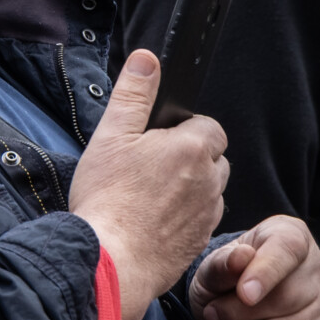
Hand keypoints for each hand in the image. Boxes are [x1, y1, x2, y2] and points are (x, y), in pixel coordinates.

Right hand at [68, 51, 228, 319]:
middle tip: (150, 168)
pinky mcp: (199, 242)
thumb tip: (147, 59)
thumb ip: (133, 94)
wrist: (111, 261)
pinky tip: (155, 222)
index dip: (184, 130)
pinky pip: (202, 220)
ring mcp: (207, 214)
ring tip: (151, 197)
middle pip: (213, 158)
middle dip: (191, 158)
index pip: (208, 126)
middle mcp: (208, 179)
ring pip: (210, 190)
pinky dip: (186, 217)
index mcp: (190, 147)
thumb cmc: (107, 200)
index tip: (158, 141)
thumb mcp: (111, 136)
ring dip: (191, 188)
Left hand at [189, 215, 319, 319]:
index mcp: (292, 237)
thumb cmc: (226, 277)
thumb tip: (240, 259)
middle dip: (235, 314)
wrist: (234, 304)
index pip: (287, 251)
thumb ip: (222, 263)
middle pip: (283, 300)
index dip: (265, 273)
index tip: (243, 293)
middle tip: (211, 316)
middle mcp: (317, 272)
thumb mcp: (214, 265)